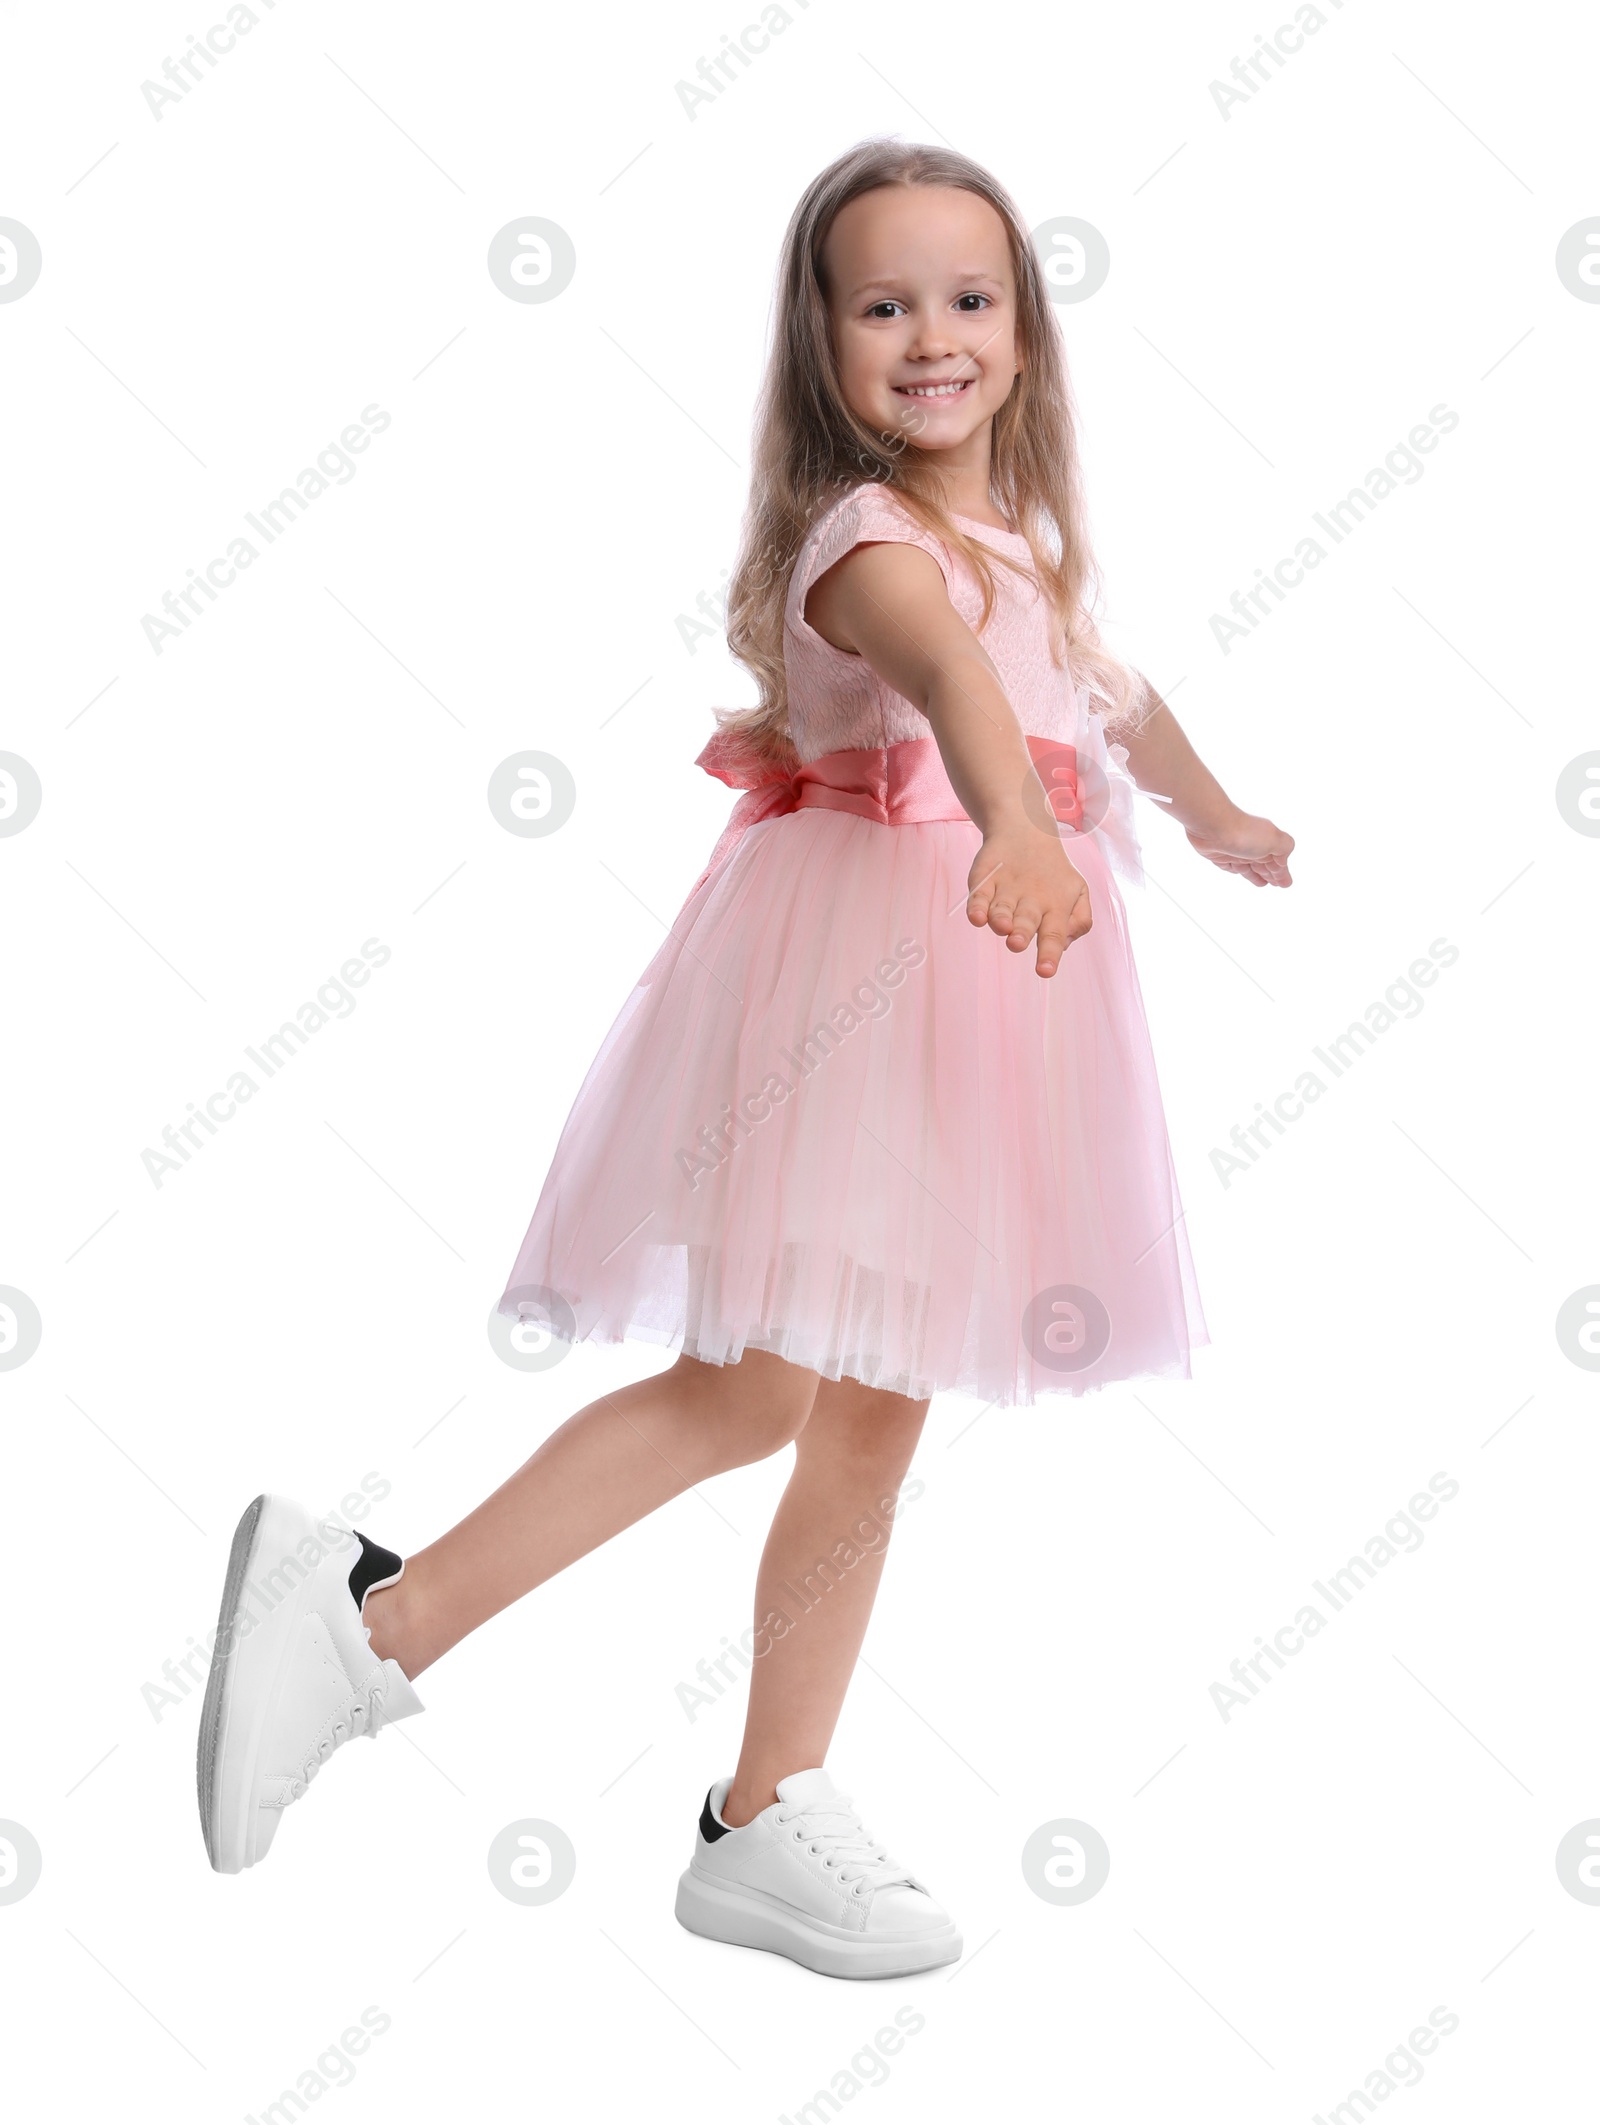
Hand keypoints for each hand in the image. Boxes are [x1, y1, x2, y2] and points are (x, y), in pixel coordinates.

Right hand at [967, 825, 1091, 976]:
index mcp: (1055, 907)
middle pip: (1026, 921)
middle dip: (1021, 933)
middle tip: (1017, 943)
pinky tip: (977, 916)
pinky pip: (980, 893)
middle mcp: (1031, 900)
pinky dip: (977, 905)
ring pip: (1002, 908)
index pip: (1054, 934)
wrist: (1025, 830)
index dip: (1049, 954)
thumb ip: (1080, 920)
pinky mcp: (985, 878)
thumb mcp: (1078, 892)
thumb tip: (1066, 943)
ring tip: (1002, 926)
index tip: (1044, 971)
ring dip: (1000, 919)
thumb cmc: (1054, 875)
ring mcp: (1006, 889)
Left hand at [1185, 806, 1293, 887]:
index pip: (1278, 863)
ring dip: (1256, 875)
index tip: (1286, 884)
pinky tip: (1238, 872)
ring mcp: (1236, 851)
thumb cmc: (1245, 833)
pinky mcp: (1219, 855)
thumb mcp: (1275, 840)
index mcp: (1268, 843)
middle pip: (1264, 865)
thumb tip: (1282, 860)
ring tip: (1263, 883)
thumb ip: (1284, 848)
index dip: (1282, 874)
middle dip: (1272, 874)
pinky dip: (1236, 870)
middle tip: (1278, 884)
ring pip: (1248, 867)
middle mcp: (1253, 846)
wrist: (1212, 827)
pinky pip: (1230, 866)